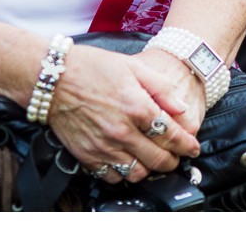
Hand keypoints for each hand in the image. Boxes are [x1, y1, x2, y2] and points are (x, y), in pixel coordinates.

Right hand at [46, 46, 201, 185]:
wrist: (53, 78)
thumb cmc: (92, 68)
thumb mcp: (133, 67)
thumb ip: (161, 88)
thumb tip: (181, 108)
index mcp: (137, 107)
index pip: (172, 136)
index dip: (187, 145)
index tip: (193, 147)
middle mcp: (122, 132)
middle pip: (159, 160)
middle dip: (174, 160)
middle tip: (177, 156)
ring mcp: (103, 147)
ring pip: (138, 174)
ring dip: (150, 169)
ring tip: (152, 158)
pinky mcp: (87, 157)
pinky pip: (113, 177)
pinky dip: (125, 174)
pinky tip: (128, 161)